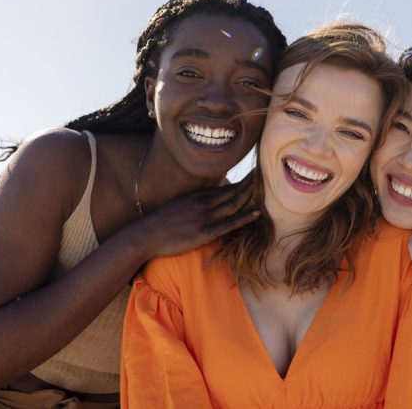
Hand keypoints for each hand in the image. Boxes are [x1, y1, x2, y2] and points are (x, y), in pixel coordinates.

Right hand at [130, 176, 258, 259]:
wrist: (146, 235)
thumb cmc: (161, 223)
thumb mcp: (179, 205)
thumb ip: (195, 201)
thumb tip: (209, 199)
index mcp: (198, 196)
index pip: (226, 186)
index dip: (243, 181)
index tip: (255, 176)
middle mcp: (204, 203)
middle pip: (233, 192)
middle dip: (250, 184)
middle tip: (265, 176)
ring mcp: (205, 217)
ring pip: (234, 205)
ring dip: (250, 197)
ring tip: (265, 189)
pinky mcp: (205, 232)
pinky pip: (229, 224)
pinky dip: (244, 217)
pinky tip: (257, 212)